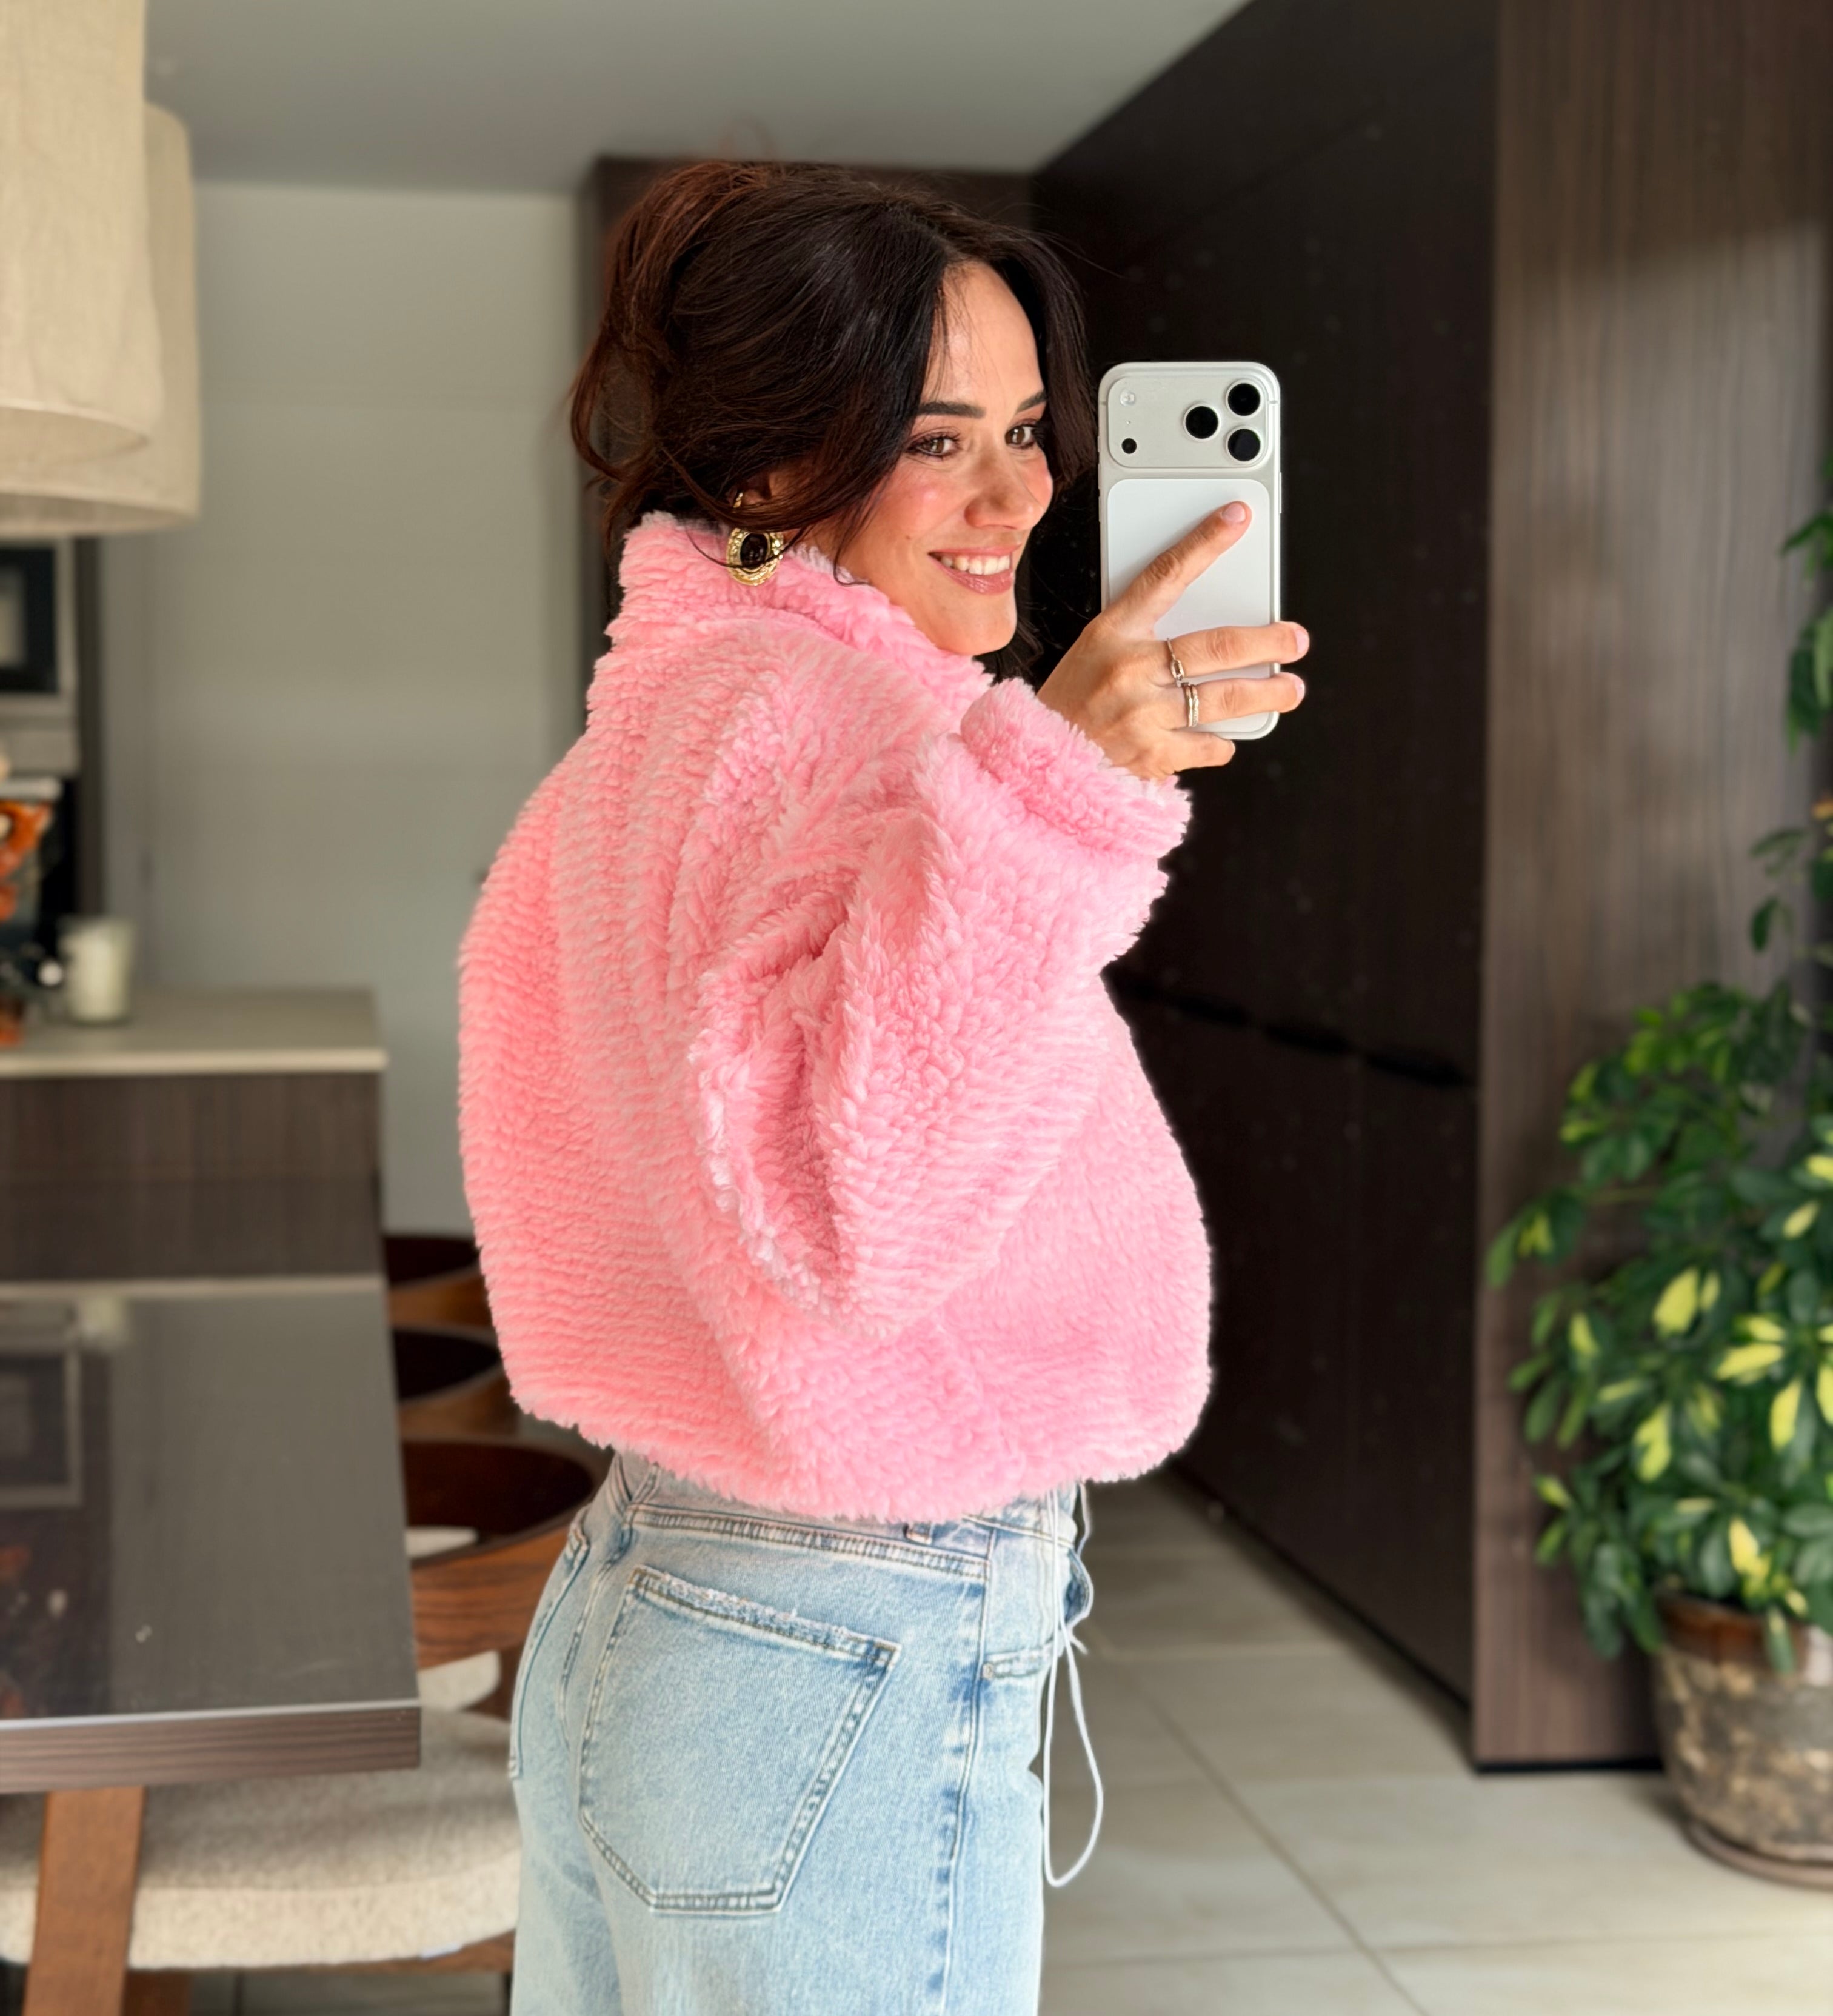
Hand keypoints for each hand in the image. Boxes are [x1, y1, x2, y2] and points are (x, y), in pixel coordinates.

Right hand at [1036, 503, 1308, 782]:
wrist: (1035, 761)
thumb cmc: (1070, 703)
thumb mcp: (1095, 653)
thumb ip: (1144, 640)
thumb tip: (1205, 643)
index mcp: (1112, 633)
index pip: (1164, 576)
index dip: (1204, 543)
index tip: (1237, 517)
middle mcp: (1129, 669)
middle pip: (1215, 646)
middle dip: (1267, 642)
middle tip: (1295, 639)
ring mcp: (1140, 714)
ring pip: (1221, 698)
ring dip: (1265, 694)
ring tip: (1289, 689)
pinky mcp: (1150, 755)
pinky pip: (1205, 745)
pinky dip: (1219, 743)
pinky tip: (1223, 739)